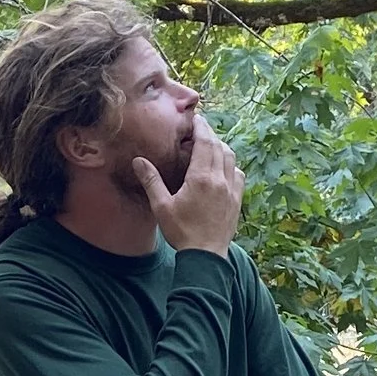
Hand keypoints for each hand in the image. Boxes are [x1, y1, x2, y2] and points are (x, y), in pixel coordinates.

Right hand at [134, 116, 243, 255]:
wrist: (205, 256)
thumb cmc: (181, 232)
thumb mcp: (161, 207)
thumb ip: (151, 181)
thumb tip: (138, 161)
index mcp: (201, 177)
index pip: (205, 142)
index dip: (201, 128)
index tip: (196, 119)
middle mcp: (219, 179)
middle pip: (219, 146)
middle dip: (210, 134)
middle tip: (201, 128)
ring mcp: (231, 189)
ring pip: (230, 158)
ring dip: (221, 147)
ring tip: (211, 145)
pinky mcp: (237, 200)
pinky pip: (238, 174)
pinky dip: (231, 164)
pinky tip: (223, 168)